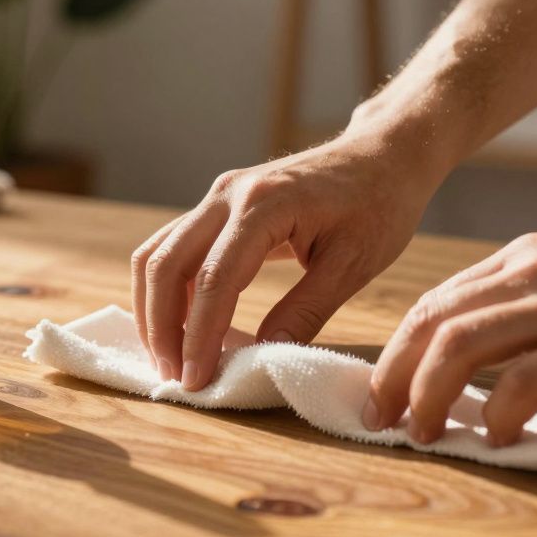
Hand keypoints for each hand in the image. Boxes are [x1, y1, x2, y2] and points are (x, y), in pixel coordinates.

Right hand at [131, 128, 437, 390]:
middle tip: (174, 377)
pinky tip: (180, 326)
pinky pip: (173, 248)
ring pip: (158, 254)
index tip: (197, 381)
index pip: (215, 279)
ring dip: (153, 309)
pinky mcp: (217, 206)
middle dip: (161, 327)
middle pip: (167, 264)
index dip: (200, 336)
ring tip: (169, 358)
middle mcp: (227, 195)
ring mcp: (217, 197)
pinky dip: (167, 290)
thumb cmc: (378, 205)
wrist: (382, 155)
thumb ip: (304, 312)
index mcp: (264, 206)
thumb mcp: (353, 265)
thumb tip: (263, 358)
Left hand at [365, 191, 536, 446]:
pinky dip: (500, 412)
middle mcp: (535, 273)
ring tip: (421, 432)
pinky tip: (497, 436)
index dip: (398, 348)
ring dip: (430, 394)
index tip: (382, 388)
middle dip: (395, 374)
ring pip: (464, 346)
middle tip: (380, 417)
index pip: (437, 302)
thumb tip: (503, 375)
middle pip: (434, 322)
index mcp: (525, 258)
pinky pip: (531, 379)